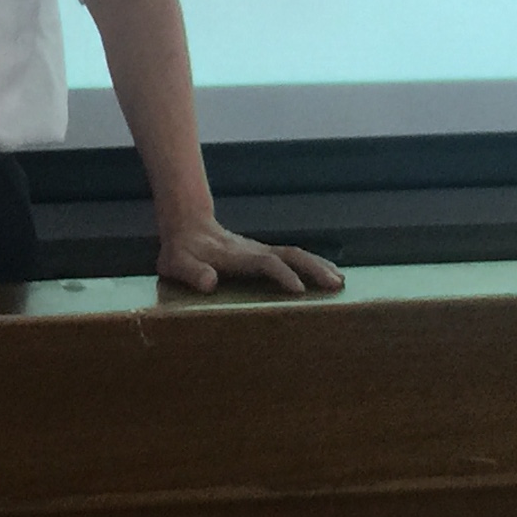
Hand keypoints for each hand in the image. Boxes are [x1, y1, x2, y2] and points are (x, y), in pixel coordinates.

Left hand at [156, 219, 344, 296]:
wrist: (187, 226)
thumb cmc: (181, 251)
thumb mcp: (177, 263)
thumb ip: (192, 272)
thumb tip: (209, 283)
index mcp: (237, 256)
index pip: (266, 263)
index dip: (283, 275)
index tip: (299, 291)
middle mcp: (255, 251)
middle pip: (292, 255)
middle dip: (315, 268)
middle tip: (337, 284)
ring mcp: (261, 251)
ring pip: (297, 254)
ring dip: (319, 266)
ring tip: (340, 281)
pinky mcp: (263, 255)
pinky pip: (293, 258)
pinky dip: (313, 264)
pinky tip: (325, 274)